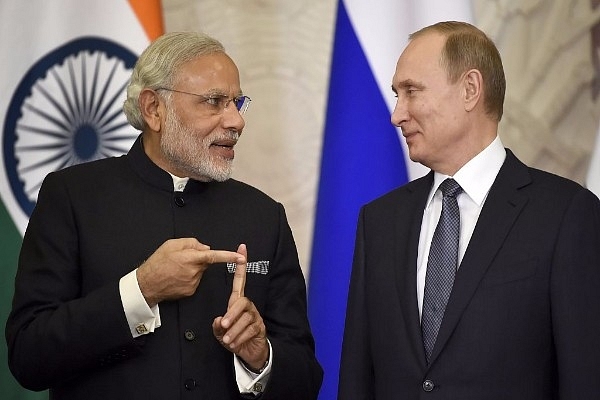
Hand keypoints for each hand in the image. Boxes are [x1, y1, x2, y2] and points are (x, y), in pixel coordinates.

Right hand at [137, 238, 245, 306]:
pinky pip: (195, 280)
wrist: (147, 284)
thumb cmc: (157, 263)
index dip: (228, 256)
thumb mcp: (171, 244)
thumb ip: (191, 243)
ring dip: (192, 269)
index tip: (240, 257)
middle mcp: (194, 271)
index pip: (214, 256)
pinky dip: (189, 278)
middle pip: (205, 262)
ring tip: (176, 269)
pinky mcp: (191, 291)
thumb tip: (205, 248)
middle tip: (181, 259)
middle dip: (198, 259)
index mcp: (190, 258)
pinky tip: (177, 277)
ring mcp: (193, 283)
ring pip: (200, 272)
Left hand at [212, 244, 268, 370]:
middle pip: (241, 302)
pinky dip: (239, 338)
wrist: (249, 352)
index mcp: (237, 301)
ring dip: (234, 331)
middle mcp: (248, 305)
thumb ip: (218, 326)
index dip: (240, 265)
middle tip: (223, 325)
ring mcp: (255, 316)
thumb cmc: (234, 337)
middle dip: (231, 314)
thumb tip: (219, 320)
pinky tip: (234, 344)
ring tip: (227, 340)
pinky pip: (249, 330)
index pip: (239, 280)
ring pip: (244, 319)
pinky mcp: (260, 327)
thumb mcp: (221, 331)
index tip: (241, 248)